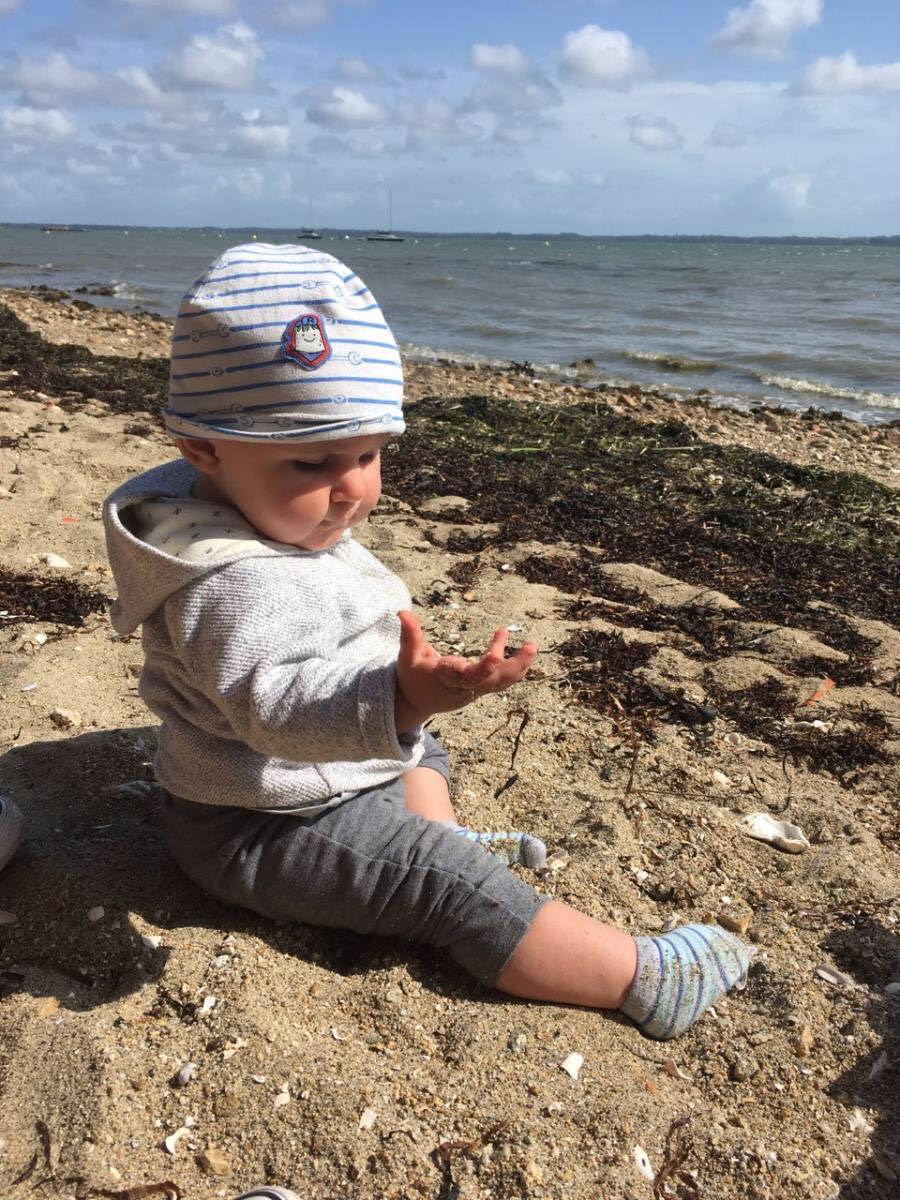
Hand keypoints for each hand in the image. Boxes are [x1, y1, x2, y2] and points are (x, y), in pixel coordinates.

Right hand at [395, 610, 537, 730]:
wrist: (416, 701)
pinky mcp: (481, 687)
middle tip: (531, 646)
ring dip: (521, 665)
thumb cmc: (412, 676)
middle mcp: (466, 686)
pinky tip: (526, 652)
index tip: (496, 655)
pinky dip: (516, 667)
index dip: (484, 667)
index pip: (470, 675)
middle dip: (515, 665)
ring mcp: (476, 689)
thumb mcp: (408, 655)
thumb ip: (409, 634)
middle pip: (496, 680)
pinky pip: (503, 680)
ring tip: (532, 645)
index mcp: (449, 678)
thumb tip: (402, 612)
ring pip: (503, 681)